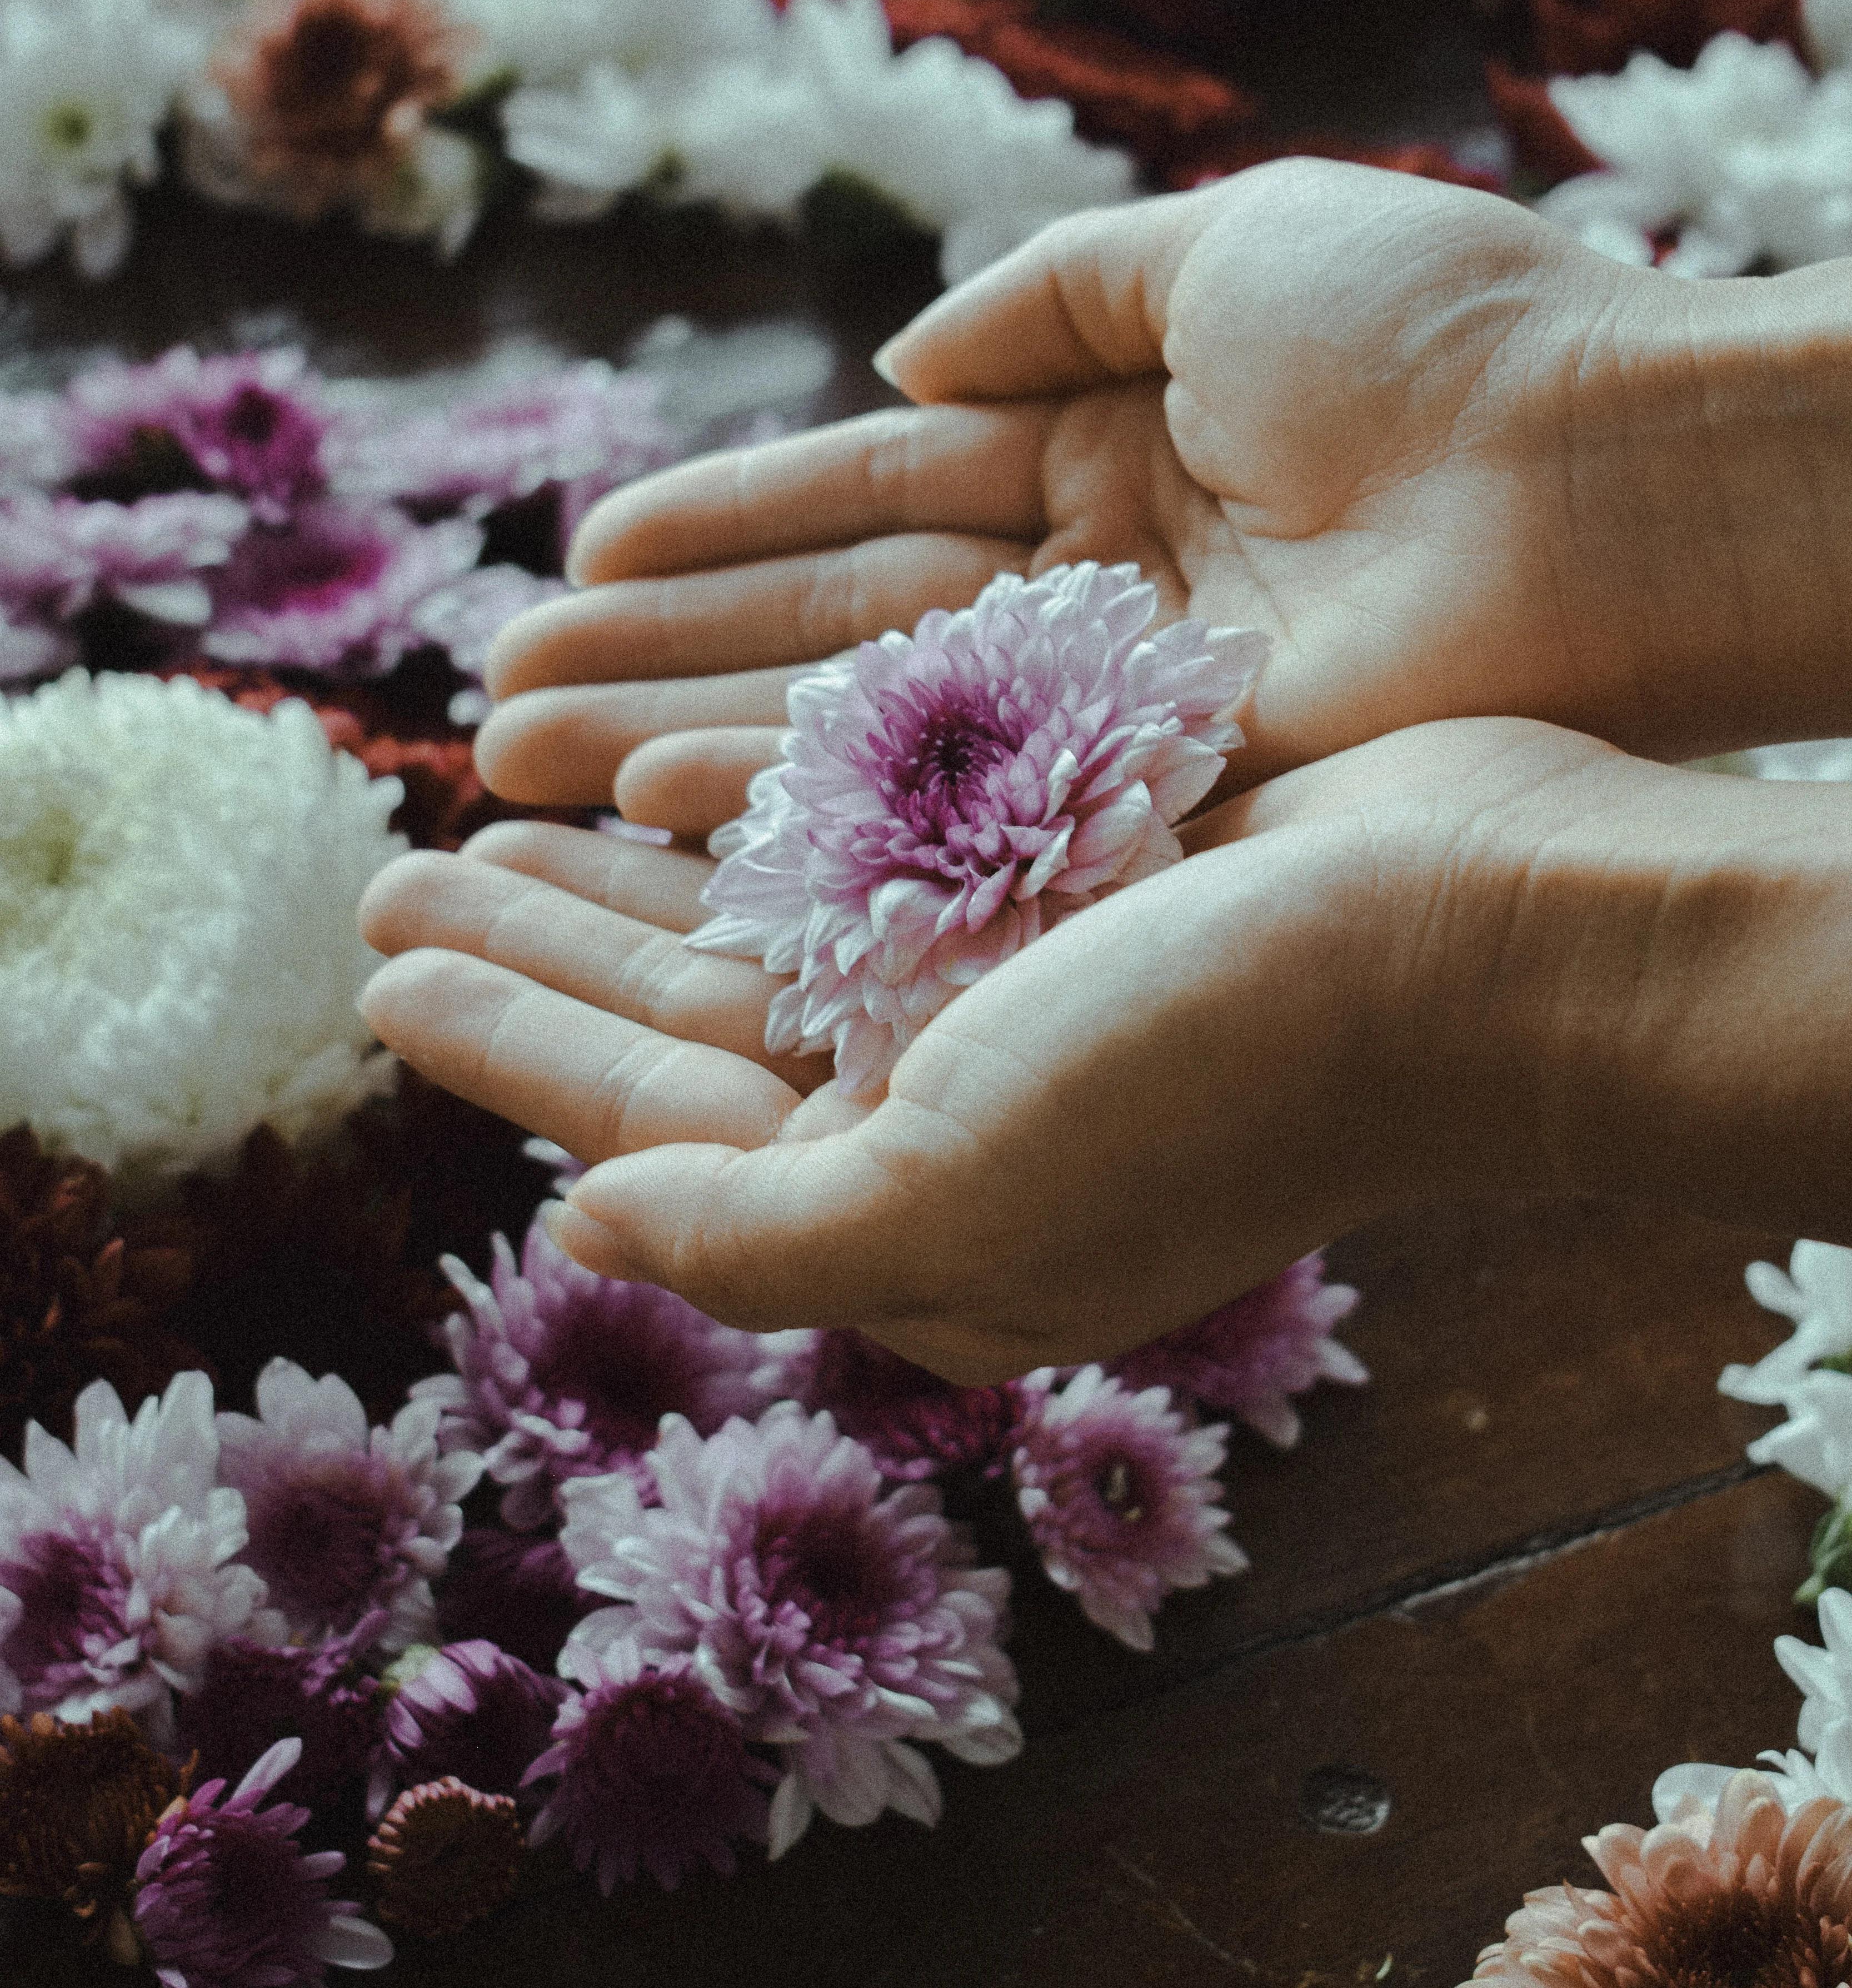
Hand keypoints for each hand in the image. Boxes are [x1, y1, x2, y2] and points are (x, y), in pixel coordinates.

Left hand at [362, 719, 1726, 1380]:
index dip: (512, 1042)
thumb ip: (756, 1234)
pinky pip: (863, 837)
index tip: (386, 959)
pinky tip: (682, 754)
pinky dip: (762, 798)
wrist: (1476, 931)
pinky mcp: (1071, 881)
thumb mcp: (956, 1193)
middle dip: (543, 947)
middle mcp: (954, 1118)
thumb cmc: (1217, 1073)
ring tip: (499, 791)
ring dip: (629, 867)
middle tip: (399, 869)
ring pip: (764, 925)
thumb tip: (591, 1233)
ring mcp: (1015, 998)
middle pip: (691, 1023)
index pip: (655, 1124)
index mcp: (914, 1216)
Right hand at [468, 159, 1851, 836]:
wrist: (1596, 489)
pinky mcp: (1141, 807)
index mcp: (1103, 458)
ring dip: (683, 743)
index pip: (872, 502)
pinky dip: (799, 812)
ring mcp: (1105, 719)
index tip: (584, 545)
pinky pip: (938, 818)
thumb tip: (896, 374)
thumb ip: (1051, 301)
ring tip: (521, 761)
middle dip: (661, 654)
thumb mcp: (1224, 249)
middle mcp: (1084, 601)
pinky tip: (657, 811)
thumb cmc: (1435, 339)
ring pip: (855, 737)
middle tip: (496, 695)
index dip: (728, 527)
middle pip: (832, 636)